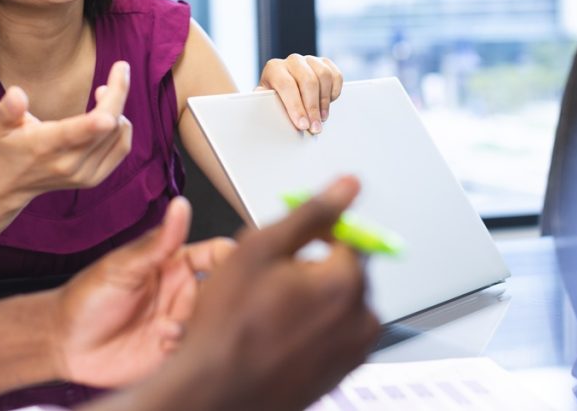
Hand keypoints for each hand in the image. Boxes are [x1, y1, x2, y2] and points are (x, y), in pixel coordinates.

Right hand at [0, 60, 132, 201]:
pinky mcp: (94, 178)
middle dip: (117, 93)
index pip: (72, 133)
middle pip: (105, 127)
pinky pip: (121, 147)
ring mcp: (83, 174)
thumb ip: (7, 108)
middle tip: (121, 67)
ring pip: (117, 134)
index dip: (94, 118)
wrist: (9, 183)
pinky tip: (110, 113)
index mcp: (44, 146)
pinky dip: (122, 126)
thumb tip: (16, 94)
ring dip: (117, 106)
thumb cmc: (6, 144)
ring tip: (102, 92)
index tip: (106, 91)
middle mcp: (67, 164)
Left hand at [50, 196, 235, 386]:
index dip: (233, 256)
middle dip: (220, 298)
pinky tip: (164, 342)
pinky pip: (195, 349)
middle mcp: (181, 293)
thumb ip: (158, 241)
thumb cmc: (87, 297)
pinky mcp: (172, 351)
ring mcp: (178, 322)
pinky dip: (186, 346)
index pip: (217, 254)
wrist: (63, 341)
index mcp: (175, 264)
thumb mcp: (123, 265)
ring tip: (169, 327)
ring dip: (198, 324)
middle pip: (222, 290)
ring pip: (211, 321)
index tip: (236, 262)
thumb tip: (180, 206)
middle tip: (201, 302)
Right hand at [151, 176, 379, 410]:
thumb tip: (349, 186)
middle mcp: (362, 321)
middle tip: (268, 280)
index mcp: (347, 284)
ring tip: (268, 310)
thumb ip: (312, 213)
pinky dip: (310, 328)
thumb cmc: (227, 327)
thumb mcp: (260, 249)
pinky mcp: (341, 374)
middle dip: (313, 268)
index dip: (314, 233)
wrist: (214, 394)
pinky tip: (275, 334)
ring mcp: (353, 353)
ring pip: (338, 304)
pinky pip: (332, 335)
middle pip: (346, 271)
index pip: (349, 236)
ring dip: (312, 299)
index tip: (286, 244)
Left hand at [258, 54, 342, 133]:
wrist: (283, 89)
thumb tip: (263, 104)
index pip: (287, 85)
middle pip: (308, 81)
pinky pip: (335, 75)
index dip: (295, 106)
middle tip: (314, 127)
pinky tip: (327, 104)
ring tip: (321, 118)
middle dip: (312, 108)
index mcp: (274, 68)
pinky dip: (334, 91)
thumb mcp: (264, 101)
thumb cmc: (274, 98)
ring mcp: (310, 60)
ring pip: (324, 76)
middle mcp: (292, 61)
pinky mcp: (325, 63)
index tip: (302, 125)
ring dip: (324, 101)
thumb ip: (264, 103)